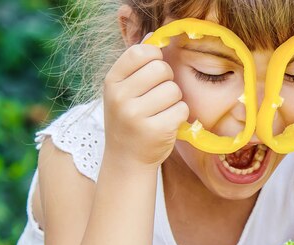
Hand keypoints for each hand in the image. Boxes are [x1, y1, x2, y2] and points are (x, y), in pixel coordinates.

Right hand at [103, 43, 188, 168]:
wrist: (126, 159)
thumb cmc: (129, 120)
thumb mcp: (124, 91)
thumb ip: (137, 64)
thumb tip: (154, 35)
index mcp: (112, 82)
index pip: (140, 52)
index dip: (155, 58)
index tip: (154, 72)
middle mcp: (120, 97)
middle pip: (161, 69)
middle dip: (167, 80)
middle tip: (159, 96)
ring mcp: (136, 115)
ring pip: (174, 90)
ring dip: (174, 100)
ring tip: (161, 112)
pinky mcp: (156, 131)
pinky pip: (182, 109)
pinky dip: (179, 116)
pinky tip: (166, 124)